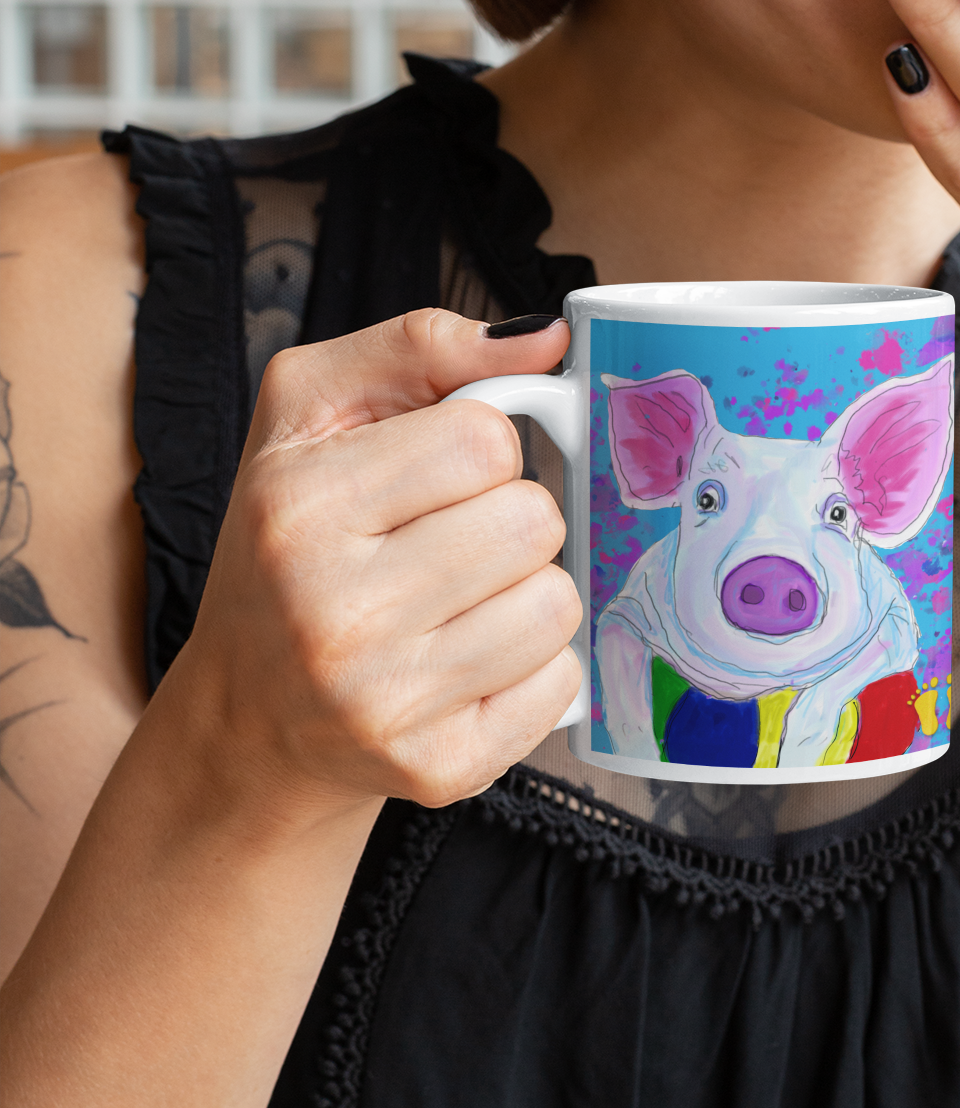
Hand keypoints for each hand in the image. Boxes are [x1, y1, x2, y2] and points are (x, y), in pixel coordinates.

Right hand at [169, 310, 581, 812]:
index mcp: (298, 506)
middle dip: (506, 519)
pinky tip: (467, 663)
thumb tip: (548, 340)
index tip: (437, 476)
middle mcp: (334, 609)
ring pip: (557, 603)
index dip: (480, 447)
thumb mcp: (310, 415)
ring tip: (457, 603)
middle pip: (532, 521)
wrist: (250, 716)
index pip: (484, 439)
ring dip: (525, 592)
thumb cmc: (289, 543)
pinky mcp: (436, 767)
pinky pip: (561, 683)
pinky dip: (532, 666)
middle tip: (446, 544)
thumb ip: (420, 347)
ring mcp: (386, 700)